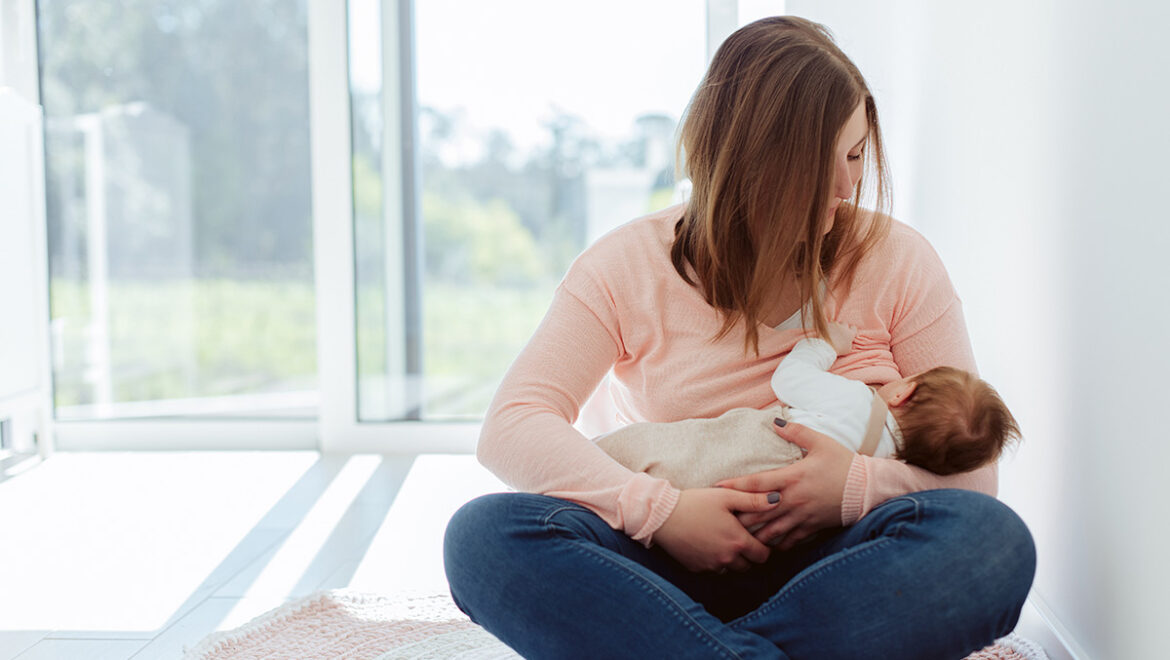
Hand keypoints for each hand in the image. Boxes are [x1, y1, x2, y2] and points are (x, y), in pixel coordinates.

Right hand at [652, 487, 779, 572]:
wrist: (662, 516)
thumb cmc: (695, 503)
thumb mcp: (726, 496)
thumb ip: (754, 500)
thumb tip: (778, 500)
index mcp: (737, 541)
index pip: (763, 555)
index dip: (764, 548)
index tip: (758, 538)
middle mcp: (727, 558)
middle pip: (749, 566)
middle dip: (749, 555)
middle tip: (741, 539)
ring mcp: (711, 566)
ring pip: (731, 570)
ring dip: (732, 560)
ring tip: (724, 541)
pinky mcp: (697, 569)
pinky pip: (714, 570)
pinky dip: (715, 562)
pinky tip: (709, 545)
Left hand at [715, 421, 853, 549]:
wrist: (868, 488)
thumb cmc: (843, 463)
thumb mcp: (821, 443)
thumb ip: (796, 432)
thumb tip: (775, 421)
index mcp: (793, 477)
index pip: (757, 483)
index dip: (736, 486)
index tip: (717, 488)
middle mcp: (794, 500)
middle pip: (758, 511)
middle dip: (738, 516)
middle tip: (720, 517)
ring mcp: (802, 517)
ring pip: (771, 530)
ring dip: (753, 534)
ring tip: (736, 535)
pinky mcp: (812, 528)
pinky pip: (789, 541)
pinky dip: (775, 544)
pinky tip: (764, 546)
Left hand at [826, 323, 856, 355]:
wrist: (827, 347)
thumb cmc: (838, 349)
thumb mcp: (847, 350)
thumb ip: (851, 346)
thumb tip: (853, 345)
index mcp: (850, 333)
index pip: (854, 328)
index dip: (852, 330)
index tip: (849, 333)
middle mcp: (844, 327)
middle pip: (845, 324)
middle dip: (843, 327)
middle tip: (840, 332)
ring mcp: (836, 325)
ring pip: (837, 322)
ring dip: (836, 326)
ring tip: (833, 331)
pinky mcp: (828, 324)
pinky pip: (829, 323)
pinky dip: (829, 325)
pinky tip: (827, 329)